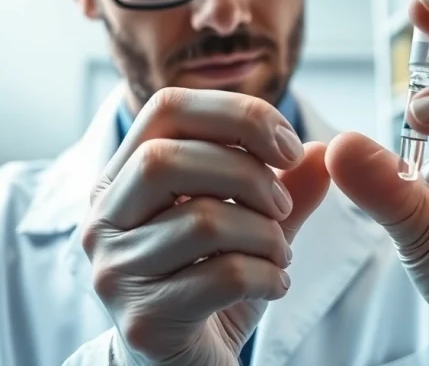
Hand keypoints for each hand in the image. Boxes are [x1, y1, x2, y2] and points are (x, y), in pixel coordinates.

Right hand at [82, 88, 330, 365]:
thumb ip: (282, 186)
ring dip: (265, 234)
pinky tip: (274, 285)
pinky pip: (221, 277)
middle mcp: (103, 220)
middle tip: (283, 206)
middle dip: (247, 174)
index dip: (236, 114)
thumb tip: (325, 151)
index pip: (165, 109)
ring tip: (281, 253)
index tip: (289, 146)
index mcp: (119, 179)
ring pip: (200, 221)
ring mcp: (115, 272)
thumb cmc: (209, 285)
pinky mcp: (143, 319)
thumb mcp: (248, 224)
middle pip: (166, 159)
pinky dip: (267, 276)